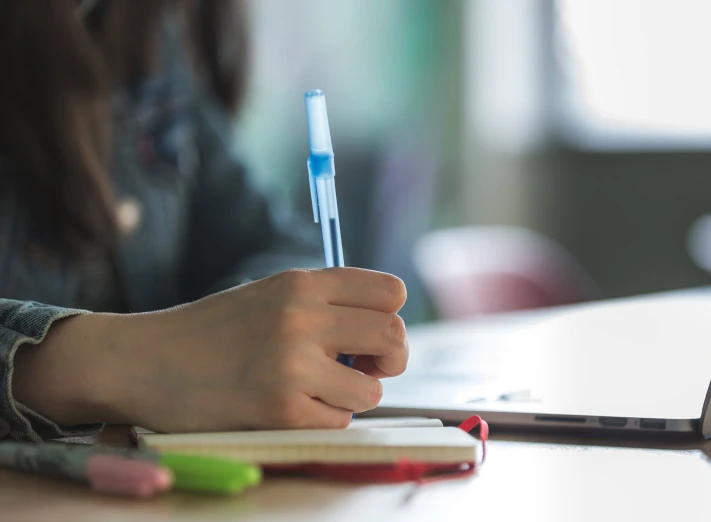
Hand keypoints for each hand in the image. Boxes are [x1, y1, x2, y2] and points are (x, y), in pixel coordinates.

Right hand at [13, 268, 407, 432]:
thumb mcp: (269, 294)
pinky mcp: (280, 409)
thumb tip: (383, 327)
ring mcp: (291, 364)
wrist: (145, 361)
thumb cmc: (212, 330)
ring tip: (317, 390)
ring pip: (371, 391)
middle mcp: (301, 317)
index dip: (389, 316)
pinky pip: (338, 421)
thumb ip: (323, 303)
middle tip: (364, 368)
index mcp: (301, 283)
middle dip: (389, 359)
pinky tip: (290, 407)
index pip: (391, 292)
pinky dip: (322, 419)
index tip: (368, 334)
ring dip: (352, 397)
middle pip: (394, 336)